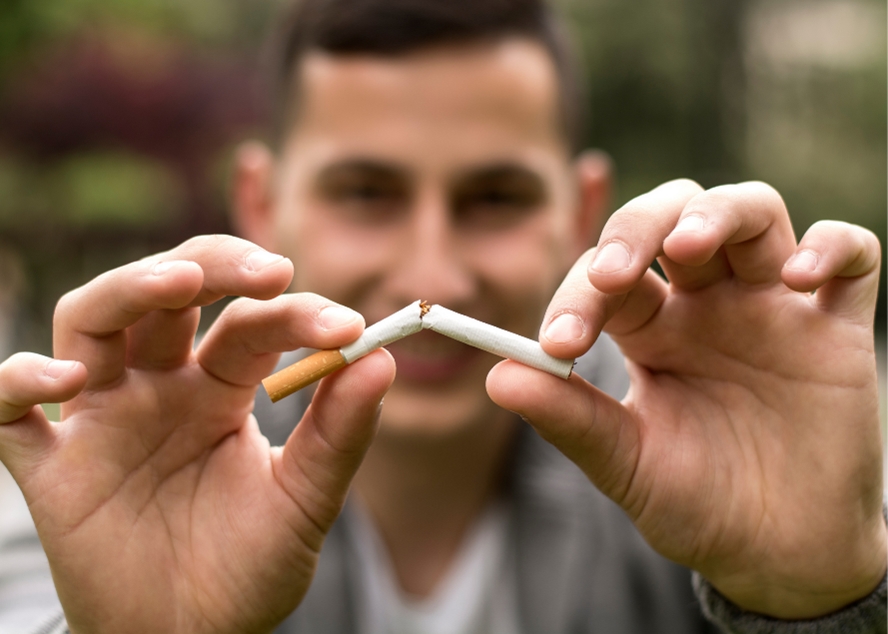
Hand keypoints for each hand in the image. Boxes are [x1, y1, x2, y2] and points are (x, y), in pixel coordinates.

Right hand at [0, 235, 394, 633]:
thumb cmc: (247, 566)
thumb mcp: (304, 500)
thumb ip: (339, 433)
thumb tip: (384, 358)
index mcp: (219, 389)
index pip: (250, 324)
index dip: (296, 315)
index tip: (348, 328)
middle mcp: (157, 388)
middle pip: (167, 293)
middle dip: (214, 265)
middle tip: (269, 271)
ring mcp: (101, 418)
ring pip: (91, 321)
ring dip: (128, 289)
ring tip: (179, 281)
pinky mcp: (51, 466)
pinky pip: (8, 411)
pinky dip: (18, 382)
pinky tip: (62, 381)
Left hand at [487, 180, 885, 618]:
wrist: (776, 553)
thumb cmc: (695, 503)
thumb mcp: (627, 464)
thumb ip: (569, 419)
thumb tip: (497, 378)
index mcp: (649, 328)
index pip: (608, 276)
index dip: (579, 294)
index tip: (558, 344)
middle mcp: (707, 303)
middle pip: (673, 215)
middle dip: (638, 226)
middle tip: (614, 274)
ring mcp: (773, 306)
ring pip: (752, 212)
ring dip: (719, 213)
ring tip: (690, 246)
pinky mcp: (838, 326)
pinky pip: (852, 255)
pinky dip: (832, 246)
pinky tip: (802, 276)